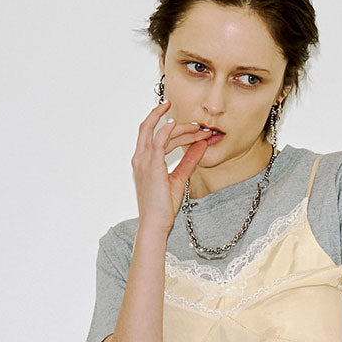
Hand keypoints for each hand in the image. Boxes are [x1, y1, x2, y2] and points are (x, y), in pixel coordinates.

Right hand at [132, 99, 212, 237]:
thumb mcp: (179, 179)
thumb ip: (189, 161)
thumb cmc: (163, 206)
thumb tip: (201, 146)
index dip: (176, 130)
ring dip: (180, 127)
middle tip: (194, 121)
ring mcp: (143, 160)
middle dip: (169, 118)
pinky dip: (168, 129)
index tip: (194, 129)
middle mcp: (140, 158)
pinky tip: (178, 124)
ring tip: (197, 126)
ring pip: (159, 132)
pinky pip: (158, 140)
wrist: (155, 223)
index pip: (157, 137)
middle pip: (151, 128)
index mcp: (143, 161)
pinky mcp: (151, 165)